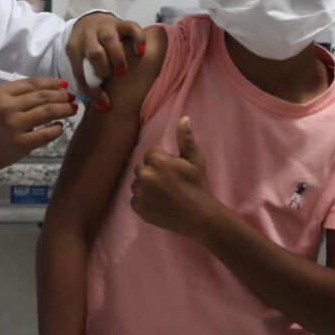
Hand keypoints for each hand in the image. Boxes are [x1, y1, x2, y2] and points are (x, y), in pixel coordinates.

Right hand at [0, 77, 76, 184]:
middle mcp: (6, 107)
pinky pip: (46, 133)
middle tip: (72, 97)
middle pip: (43, 96)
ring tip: (72, 109)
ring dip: (64, 109)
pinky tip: (60, 126)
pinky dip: (57, 129)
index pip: (32, 83)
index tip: (64, 85)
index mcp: (0, 93)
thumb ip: (19, 93)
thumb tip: (52, 87)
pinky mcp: (21, 143)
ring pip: (47, 112)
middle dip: (62, 95)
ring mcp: (14, 125)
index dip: (52, 83)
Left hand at [67, 12, 145, 109]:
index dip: (92, 91)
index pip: (80, 72)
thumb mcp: (79, 63)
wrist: (88, 22)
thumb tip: (102, 106)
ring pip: (110, 39)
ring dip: (118, 58)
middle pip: (94, 53)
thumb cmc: (86, 50)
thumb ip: (86, 81)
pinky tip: (140, 52)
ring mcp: (105, 27)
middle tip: (110, 77)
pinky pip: (131, 27)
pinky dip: (138, 40)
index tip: (104, 104)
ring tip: (122, 71)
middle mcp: (88, 36)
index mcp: (74, 48)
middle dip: (103, 69)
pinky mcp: (120, 23)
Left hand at [130, 116, 214, 235]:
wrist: (199, 215)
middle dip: (152, 172)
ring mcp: (140, 194)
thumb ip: (185, 139)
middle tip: (168, 183)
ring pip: (137, 183)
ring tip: (164, 193)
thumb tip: (183, 118)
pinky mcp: (139, 209)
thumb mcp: (195, 160)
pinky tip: (158, 203)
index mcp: (157, 162)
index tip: (173, 171)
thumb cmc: (198, 185)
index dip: (162, 162)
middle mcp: (145, 176)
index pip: (150, 155)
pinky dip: (144, 200)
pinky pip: (135, 199)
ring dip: (146, 186)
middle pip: (142, 168)